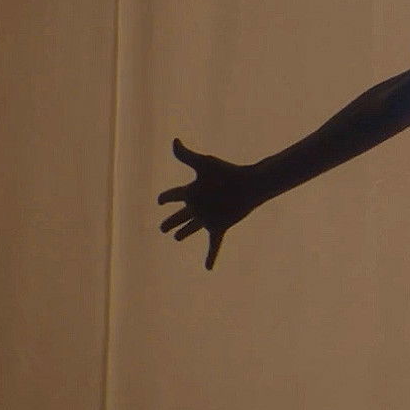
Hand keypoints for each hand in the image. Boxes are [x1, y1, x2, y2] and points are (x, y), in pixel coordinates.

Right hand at [157, 138, 263, 269]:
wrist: (250, 185)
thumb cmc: (227, 173)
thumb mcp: (204, 164)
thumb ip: (187, 155)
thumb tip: (174, 141)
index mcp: (192, 191)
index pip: (174, 195)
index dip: (166, 198)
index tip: (160, 200)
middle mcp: (198, 206)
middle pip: (180, 215)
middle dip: (170, 221)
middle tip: (162, 227)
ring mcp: (208, 218)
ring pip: (191, 228)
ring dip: (184, 233)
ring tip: (176, 237)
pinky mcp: (219, 227)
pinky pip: (213, 245)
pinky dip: (211, 257)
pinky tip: (208, 268)